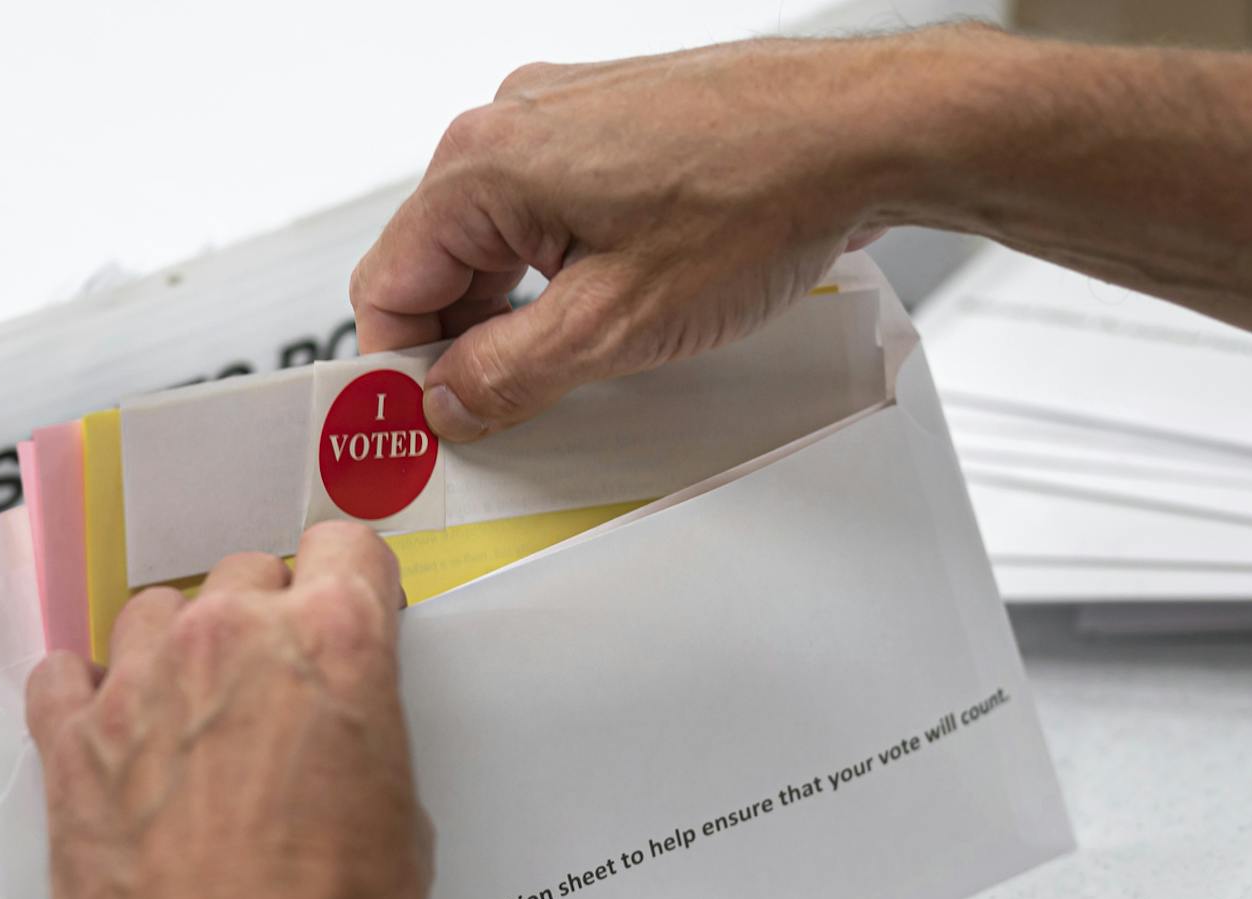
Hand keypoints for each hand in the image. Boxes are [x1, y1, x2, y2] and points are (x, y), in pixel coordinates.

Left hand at [24, 522, 432, 898]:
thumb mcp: (402, 824)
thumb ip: (366, 745)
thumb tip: (344, 749)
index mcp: (333, 642)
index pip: (347, 548)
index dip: (353, 581)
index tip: (350, 606)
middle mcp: (229, 640)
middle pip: (246, 573)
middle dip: (264, 617)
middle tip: (275, 683)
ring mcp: (139, 683)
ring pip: (154, 611)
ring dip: (176, 648)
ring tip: (190, 711)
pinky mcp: (69, 740)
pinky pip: (62, 674)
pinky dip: (85, 693)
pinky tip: (109, 730)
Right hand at [349, 30, 982, 440]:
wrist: (864, 133)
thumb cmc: (760, 195)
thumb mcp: (613, 327)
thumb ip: (507, 375)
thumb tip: (448, 400)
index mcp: (483, 163)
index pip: (386, 284)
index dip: (398, 371)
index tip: (420, 425)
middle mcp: (512, 125)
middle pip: (438, 264)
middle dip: (461, 345)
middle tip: (498, 414)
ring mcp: (562, 119)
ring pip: (495, 243)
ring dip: (514, 313)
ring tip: (575, 364)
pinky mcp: (609, 128)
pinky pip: (548, 215)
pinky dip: (560, 273)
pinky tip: (609, 311)